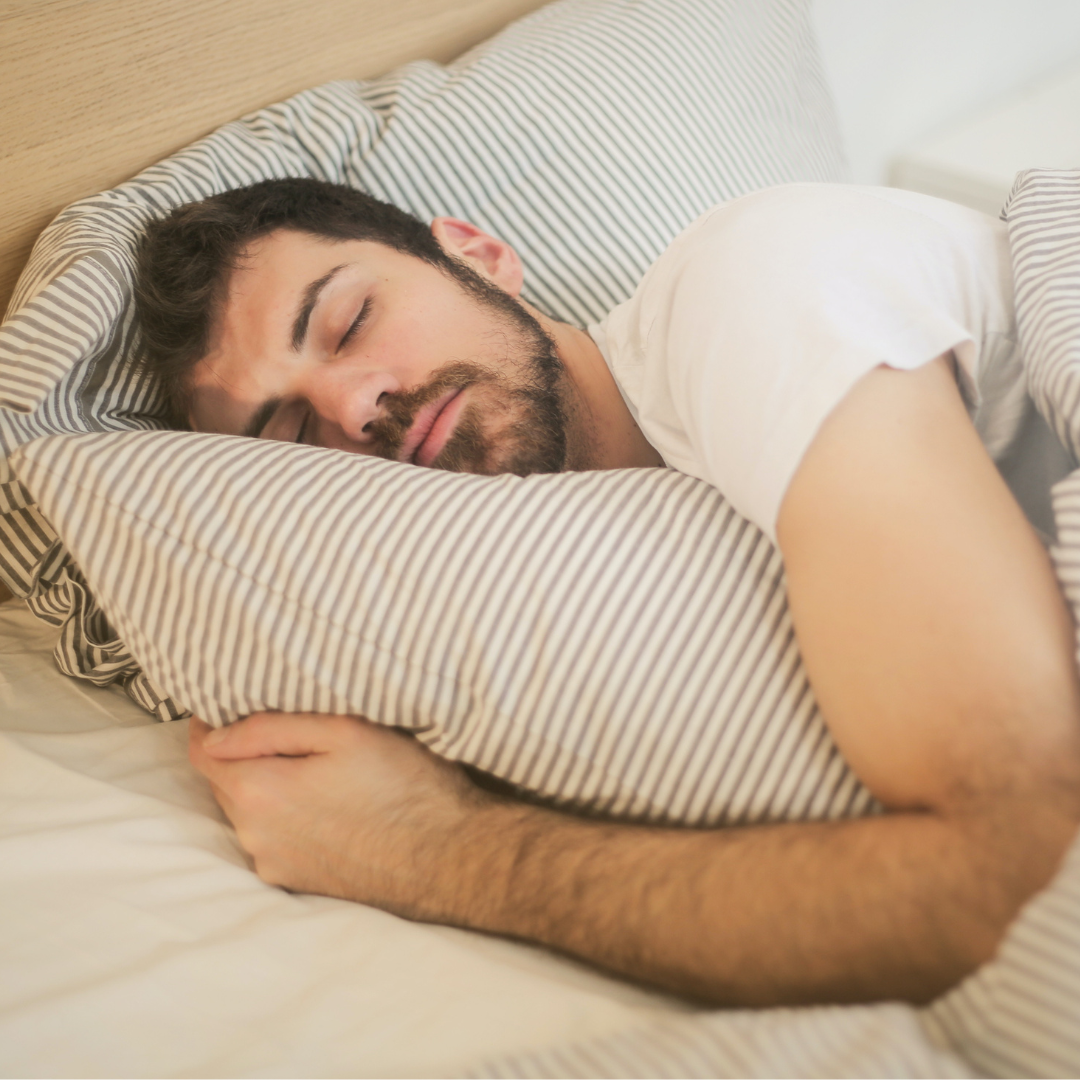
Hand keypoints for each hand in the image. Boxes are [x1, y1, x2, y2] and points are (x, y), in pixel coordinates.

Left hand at [189, 713, 491, 917]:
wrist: (449, 857)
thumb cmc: (404, 785)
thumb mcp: (343, 731)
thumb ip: (269, 728)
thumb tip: (214, 733)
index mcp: (258, 792)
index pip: (203, 753)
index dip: (209, 724)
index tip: (227, 704)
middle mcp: (255, 836)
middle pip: (226, 783)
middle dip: (243, 755)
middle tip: (286, 730)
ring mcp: (275, 865)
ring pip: (251, 813)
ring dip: (267, 788)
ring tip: (314, 769)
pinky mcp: (298, 883)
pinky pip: (274, 839)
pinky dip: (287, 818)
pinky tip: (328, 805)